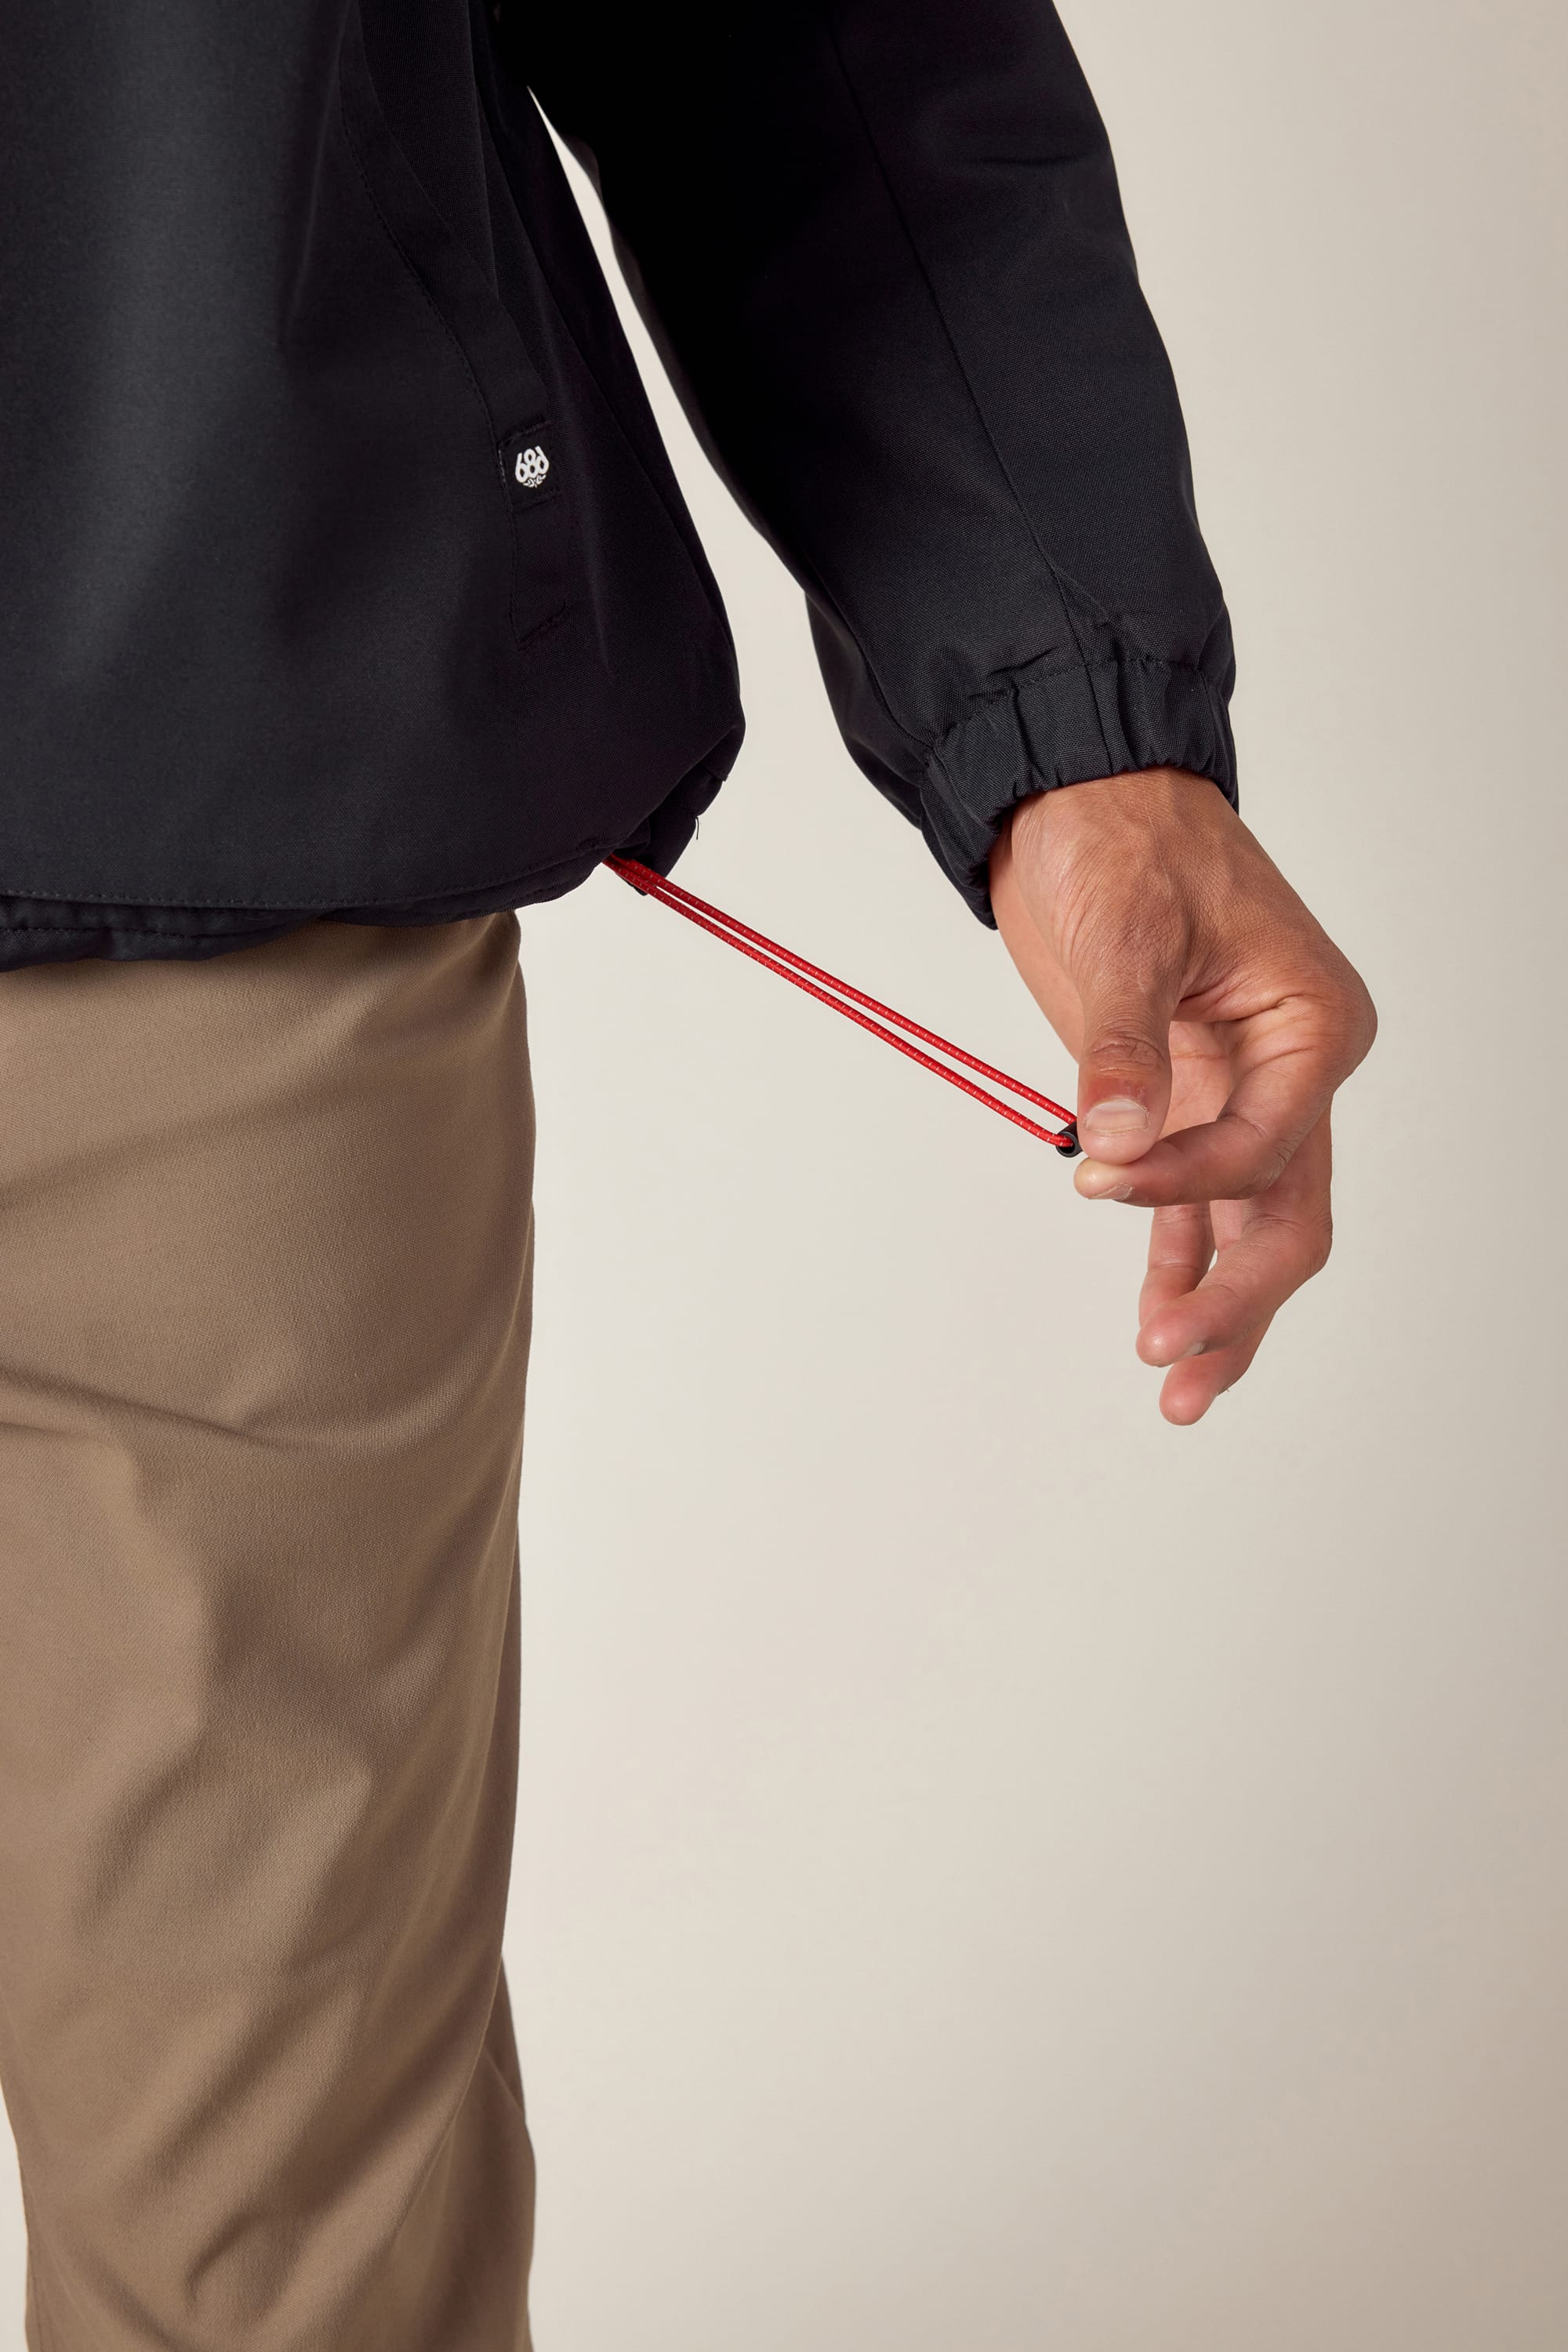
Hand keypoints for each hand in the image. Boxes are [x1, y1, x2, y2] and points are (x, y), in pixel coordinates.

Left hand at [989, 769, 1375, 1423]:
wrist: (1078, 801)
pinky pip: (1194, 1208)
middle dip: (1237, 1299)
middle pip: (1286, 1214)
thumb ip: (1124, 1047)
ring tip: (1178, 1390)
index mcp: (1313, 1025)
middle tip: (1175, 1363)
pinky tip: (1159, 1326)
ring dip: (1217, 1307)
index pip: (1269, 1143)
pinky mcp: (1181, 1106)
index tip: (1100, 1176)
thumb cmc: (1126, 839)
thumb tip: (1119, 1141)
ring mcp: (1238, 1096)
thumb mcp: (1127, 933)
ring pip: (1249, 1229)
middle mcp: (1292, 1072)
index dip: (1189, 1179)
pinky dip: (1177, 1263)